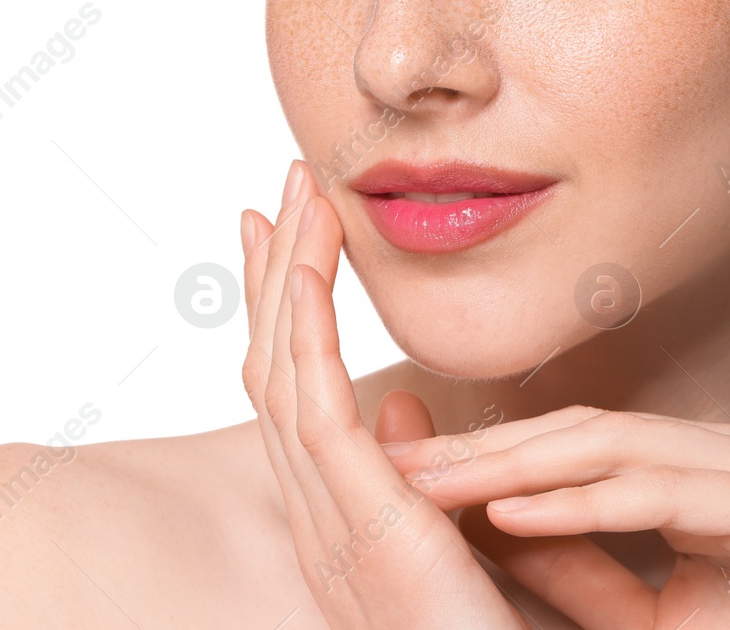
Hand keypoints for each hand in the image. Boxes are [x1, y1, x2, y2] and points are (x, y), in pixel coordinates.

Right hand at [239, 159, 527, 627]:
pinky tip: (303, 263)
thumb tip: (400, 406)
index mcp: (336, 515)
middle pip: (275, 368)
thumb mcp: (455, 536)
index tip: (287, 238)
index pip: (296, 391)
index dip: (285, 311)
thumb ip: (418, 472)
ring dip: (286, 277)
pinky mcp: (360, 521)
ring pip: (284, 371)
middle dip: (274, 276)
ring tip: (292, 195)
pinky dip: (302, 328)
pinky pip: (312, 405)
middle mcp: (313, 513)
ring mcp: (325, 519)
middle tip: (275, 192)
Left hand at [384, 406, 729, 628]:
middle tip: (396, 463)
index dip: (486, 454)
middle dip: (484, 450)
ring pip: (618, 451)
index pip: (578, 443)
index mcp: (710, 467)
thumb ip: (570, 561)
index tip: (402, 470)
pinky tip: (509, 514)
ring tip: (429, 484)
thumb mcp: (634, 616)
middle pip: (588, 435)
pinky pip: (665, 494)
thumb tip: (484, 514)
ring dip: (512, 468)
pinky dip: (580, 506)